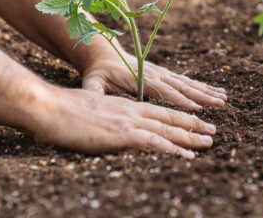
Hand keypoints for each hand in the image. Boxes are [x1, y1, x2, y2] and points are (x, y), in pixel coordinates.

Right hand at [30, 86, 216, 157]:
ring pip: (167, 129)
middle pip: (169, 118)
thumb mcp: (90, 113)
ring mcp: (128, 121)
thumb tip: (109, 129)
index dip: (179, 117)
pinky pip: (154, 142)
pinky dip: (172, 149)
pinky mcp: (121, 133)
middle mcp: (131, 111)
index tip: (195, 122)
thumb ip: (105, 121)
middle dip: (193, 125)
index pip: (159, 112)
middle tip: (213, 132)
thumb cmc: (62, 112)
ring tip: (209, 142)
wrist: (49, 107)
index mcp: (125, 106)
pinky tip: (186, 157)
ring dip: (190, 137)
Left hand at [81, 50, 226, 110]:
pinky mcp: (164, 74)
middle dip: (201, 97)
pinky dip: (202, 86)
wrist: (103, 53)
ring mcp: (161, 73)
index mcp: (139, 79)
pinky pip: (186, 81)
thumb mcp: (91, 82)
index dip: (179, 100)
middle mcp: (154, 74)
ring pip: (187, 83)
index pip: (162, 91)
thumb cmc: (97, 72)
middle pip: (181, 87)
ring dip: (206, 91)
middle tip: (220, 105)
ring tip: (224, 98)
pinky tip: (216, 91)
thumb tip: (91, 100)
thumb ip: (93, 92)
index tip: (196, 109)